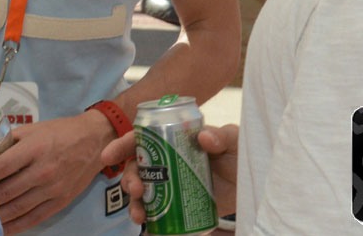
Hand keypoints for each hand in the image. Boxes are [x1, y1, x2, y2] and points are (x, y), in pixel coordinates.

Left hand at [0, 111, 112, 233]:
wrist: (94, 140)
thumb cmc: (61, 132)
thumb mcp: (32, 129)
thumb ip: (7, 142)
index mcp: (34, 149)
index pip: (0, 167)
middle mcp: (43, 171)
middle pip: (6, 191)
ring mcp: (52, 189)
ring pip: (17, 208)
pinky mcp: (61, 201)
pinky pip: (34, 218)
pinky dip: (16, 226)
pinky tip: (2, 228)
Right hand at [101, 123, 239, 222]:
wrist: (253, 182)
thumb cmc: (241, 153)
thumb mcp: (234, 139)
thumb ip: (222, 136)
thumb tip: (203, 137)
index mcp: (174, 140)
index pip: (143, 139)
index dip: (122, 146)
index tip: (108, 157)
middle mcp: (168, 162)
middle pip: (137, 169)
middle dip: (128, 179)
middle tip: (135, 190)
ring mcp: (172, 185)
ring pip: (143, 194)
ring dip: (134, 205)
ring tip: (140, 216)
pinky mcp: (180, 206)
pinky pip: (160, 214)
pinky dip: (153, 223)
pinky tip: (152, 231)